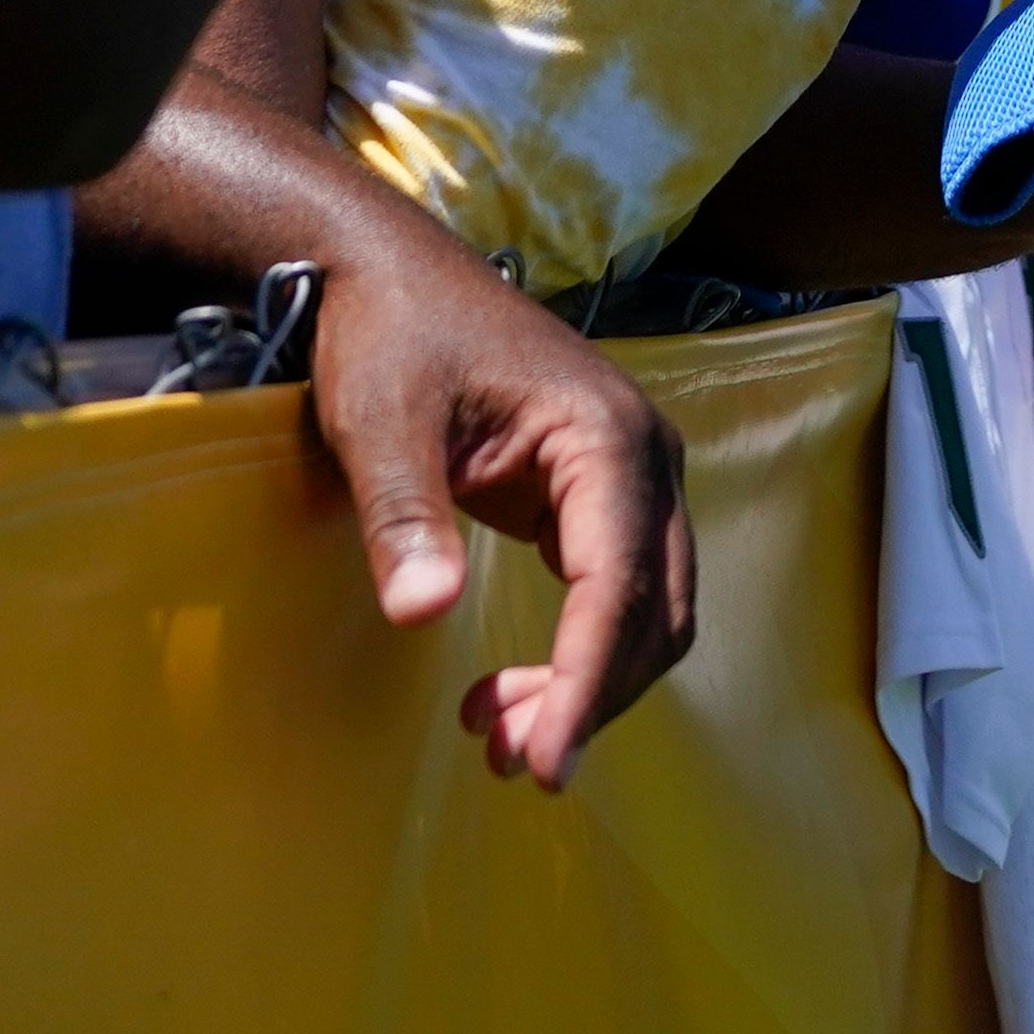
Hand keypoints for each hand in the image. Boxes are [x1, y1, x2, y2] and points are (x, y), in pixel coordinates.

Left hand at [304, 229, 696, 788]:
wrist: (388, 270)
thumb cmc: (388, 332)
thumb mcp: (380, 420)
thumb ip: (405, 513)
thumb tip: (422, 614)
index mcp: (605, 436)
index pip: (618, 584)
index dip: (588, 683)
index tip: (547, 763)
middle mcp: (643, 456)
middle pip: (653, 611)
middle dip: (592, 696)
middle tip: (509, 764)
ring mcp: (628, 475)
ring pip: (645, 611)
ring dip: (588, 684)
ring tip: (496, 737)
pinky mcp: (597, 493)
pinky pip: (615, 592)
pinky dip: (577, 653)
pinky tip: (511, 692)